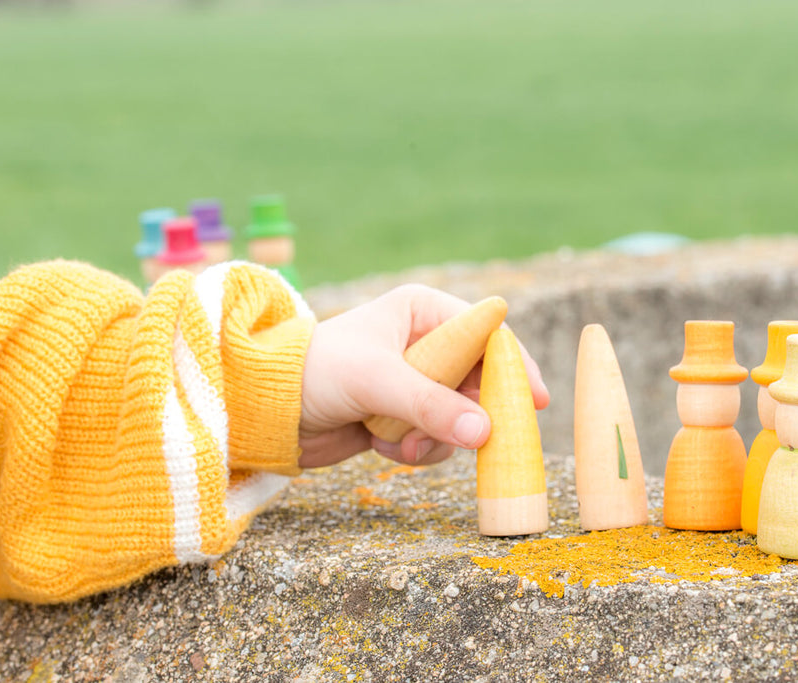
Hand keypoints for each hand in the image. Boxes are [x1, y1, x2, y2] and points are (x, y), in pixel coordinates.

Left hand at [297, 284, 549, 468]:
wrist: (262, 409)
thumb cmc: (314, 372)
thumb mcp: (377, 382)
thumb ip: (431, 406)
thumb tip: (486, 433)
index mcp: (424, 311)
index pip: (488, 335)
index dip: (515, 367)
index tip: (536, 401)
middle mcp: (425, 343)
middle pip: (480, 382)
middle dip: (468, 415)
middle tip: (475, 441)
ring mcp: (415, 382)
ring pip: (459, 417)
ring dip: (435, 439)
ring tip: (401, 444)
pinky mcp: (401, 415)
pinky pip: (434, 438)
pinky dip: (415, 449)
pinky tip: (382, 445)